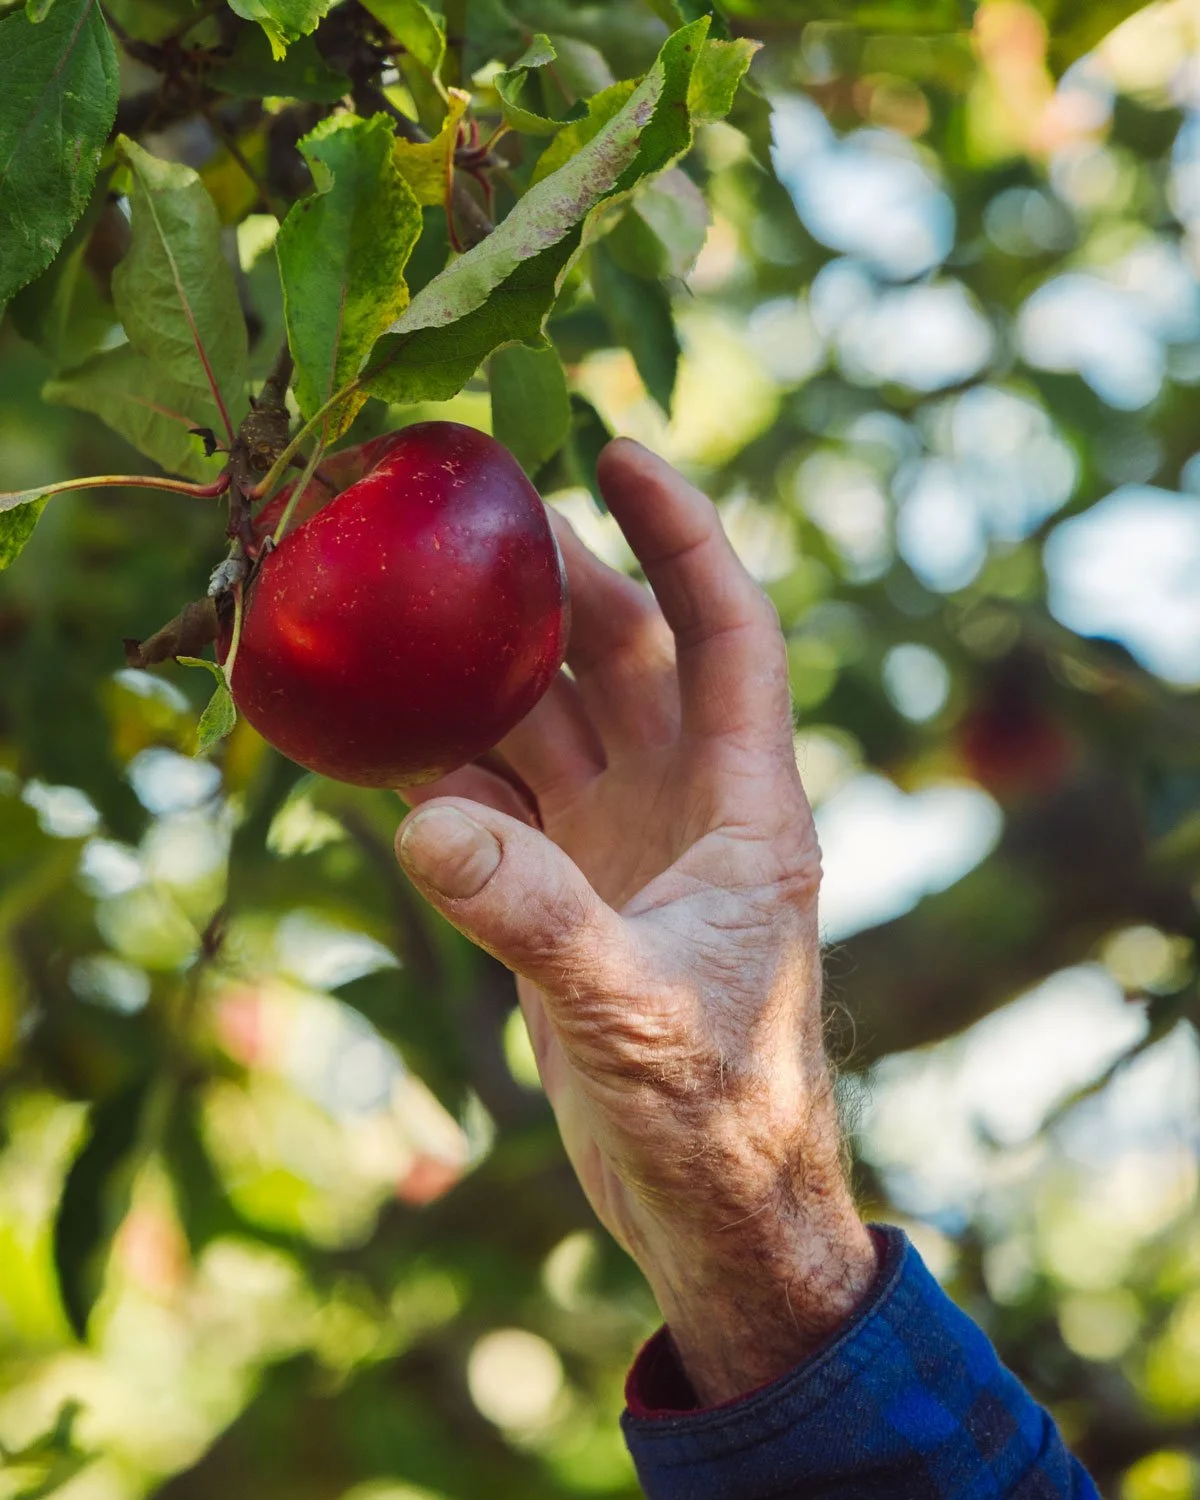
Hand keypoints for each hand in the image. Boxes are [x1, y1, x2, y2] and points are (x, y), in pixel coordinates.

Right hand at [395, 439, 875, 1403]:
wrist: (710, 1207)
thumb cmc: (718, 1111)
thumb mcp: (633, 1009)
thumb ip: (536, 918)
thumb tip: (423, 823)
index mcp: (750, 804)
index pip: (727, 629)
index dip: (683, 532)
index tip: (619, 451)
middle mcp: (690, 806)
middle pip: (623, 655)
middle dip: (556, 584)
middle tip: (468, 519)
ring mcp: (627, 848)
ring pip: (555, 723)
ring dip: (490, 673)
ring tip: (408, 612)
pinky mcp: (573, 897)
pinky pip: (504, 803)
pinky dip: (450, 770)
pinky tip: (388, 746)